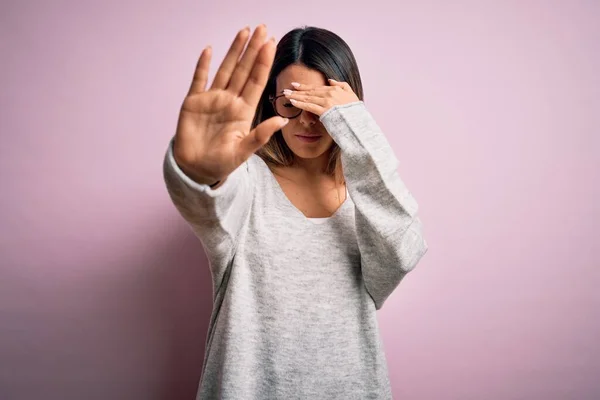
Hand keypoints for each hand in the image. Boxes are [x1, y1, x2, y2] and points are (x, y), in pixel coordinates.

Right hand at [173, 24, 288, 185]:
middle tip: (262, 28)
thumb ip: (260, 135)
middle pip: (244, 70)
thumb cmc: (221, 163)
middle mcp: (230, 101)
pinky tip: (209, 49)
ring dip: (234, 51)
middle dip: (253, 49)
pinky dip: (202, 64)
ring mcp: (212, 99)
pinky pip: (198, 79)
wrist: (196, 169)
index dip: (263, 63)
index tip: (271, 44)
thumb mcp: (243, 151)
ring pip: (225, 69)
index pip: (256, 82)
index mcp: (243, 111)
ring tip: (243, 32)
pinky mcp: (193, 102)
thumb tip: (282, 120)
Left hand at [282, 79, 359, 116]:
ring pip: (307, 98)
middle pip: (309, 91)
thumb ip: (342, 85)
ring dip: (295, 96)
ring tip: (286, 95)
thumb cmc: (355, 111)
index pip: (316, 88)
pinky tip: (292, 102)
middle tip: (286, 89)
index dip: (304, 86)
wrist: (359, 122)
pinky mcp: (324, 111)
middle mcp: (330, 93)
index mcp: (335, 89)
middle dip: (296, 90)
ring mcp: (327, 102)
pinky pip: (309, 106)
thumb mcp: (351, 94)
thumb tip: (330, 80)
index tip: (295, 85)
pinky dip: (300, 103)